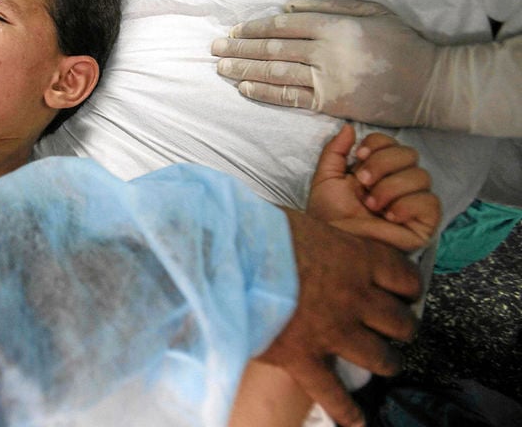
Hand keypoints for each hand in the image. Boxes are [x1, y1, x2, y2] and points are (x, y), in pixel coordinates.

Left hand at [211, 0, 438, 127]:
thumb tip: (287, 8)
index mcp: (335, 26)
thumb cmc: (401, 43)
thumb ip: (329, 5)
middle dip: (240, 48)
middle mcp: (326, 52)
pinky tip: (244, 88)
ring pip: (275, 73)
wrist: (429, 84)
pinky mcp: (330, 104)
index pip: (283, 26)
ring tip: (221, 67)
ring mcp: (327, 80)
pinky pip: (290, 98)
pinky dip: (264, 92)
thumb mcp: (371, 11)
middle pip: (273, 49)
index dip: (254, 28)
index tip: (234, 29)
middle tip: (214, 48)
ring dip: (244, 69)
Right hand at [263, 207, 421, 426]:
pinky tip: (354, 419)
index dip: (409, 287)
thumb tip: (320, 245)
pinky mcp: (304, 358)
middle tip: (393, 327)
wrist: (226, 259)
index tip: (404, 291)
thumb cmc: (258, 234)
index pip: (405, 277)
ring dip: (386, 361)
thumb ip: (324, 243)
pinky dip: (347, 410)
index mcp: (356, 259)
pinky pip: (334, 394)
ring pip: (381, 358)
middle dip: (401, 326)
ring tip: (383, 362)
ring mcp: (333, 331)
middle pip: (401, 321)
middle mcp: (354, 297)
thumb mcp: (303, 226)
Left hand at [307, 125, 439, 251]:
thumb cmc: (330, 217)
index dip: (378, 145)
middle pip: (409, 154)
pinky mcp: (424, 223)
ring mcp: (413, 202)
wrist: (336, 245)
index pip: (391, 142)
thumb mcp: (325, 179)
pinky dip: (407, 205)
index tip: (359, 156)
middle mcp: (398, 183)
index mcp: (377, 170)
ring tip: (372, 205)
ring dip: (390, 188)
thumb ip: (335, 151)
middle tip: (363, 183)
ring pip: (421, 175)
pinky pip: (430, 201)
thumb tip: (349, 127)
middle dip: (383, 164)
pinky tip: (390, 217)